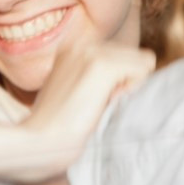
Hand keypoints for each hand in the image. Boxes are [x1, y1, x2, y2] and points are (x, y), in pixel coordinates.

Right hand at [23, 42, 154, 175]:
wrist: (39, 141)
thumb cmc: (59, 127)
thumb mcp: (76, 91)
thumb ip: (97, 76)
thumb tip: (139, 70)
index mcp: (74, 47)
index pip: (122, 53)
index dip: (118, 79)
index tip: (93, 98)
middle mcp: (82, 42)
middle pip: (135, 55)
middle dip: (126, 79)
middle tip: (98, 103)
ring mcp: (92, 51)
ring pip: (142, 60)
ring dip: (131, 84)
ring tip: (102, 103)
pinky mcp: (102, 65)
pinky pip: (144, 68)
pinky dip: (134, 88)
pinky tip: (110, 102)